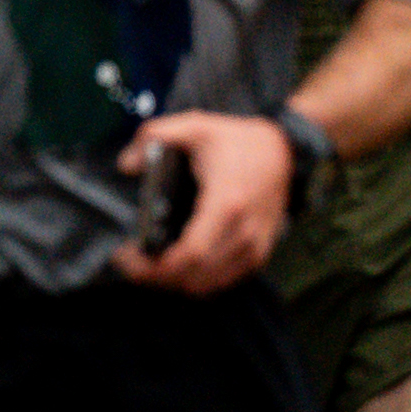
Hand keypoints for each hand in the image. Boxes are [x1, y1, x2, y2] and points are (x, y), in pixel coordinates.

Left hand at [114, 108, 287, 291]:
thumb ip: (154, 135)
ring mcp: (254, 247)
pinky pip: (222, 282)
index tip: (126, 256)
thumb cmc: (238, 141)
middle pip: (193, 277)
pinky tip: (174, 266)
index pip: (190, 254)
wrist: (284, 150)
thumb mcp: (194, 125)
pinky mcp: (257, 255)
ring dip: (172, 282)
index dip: (153, 266)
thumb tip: (127, 164)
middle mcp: (244, 232)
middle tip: (129, 262)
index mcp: (227, 203)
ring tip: (147, 265)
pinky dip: (194, 281)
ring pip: (207, 286)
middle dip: (154, 277)